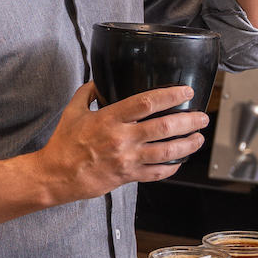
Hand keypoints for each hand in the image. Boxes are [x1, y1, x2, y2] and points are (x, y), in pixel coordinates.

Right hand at [33, 83, 208, 202]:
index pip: (147, 102)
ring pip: (167, 151)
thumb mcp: (72, 111)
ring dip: (188, 144)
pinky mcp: (127, 176)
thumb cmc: (63, 144)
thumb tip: (99, 81)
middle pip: (164, 126)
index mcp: (109, 118)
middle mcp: (121, 138)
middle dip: (188, 120)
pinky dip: (172, 167)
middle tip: (202, 117)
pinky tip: (180, 161)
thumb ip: (88, 93)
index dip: (171, 95)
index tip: (185, 92)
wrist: (56, 175)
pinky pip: (156, 173)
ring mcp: (127, 159)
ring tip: (199, 138)